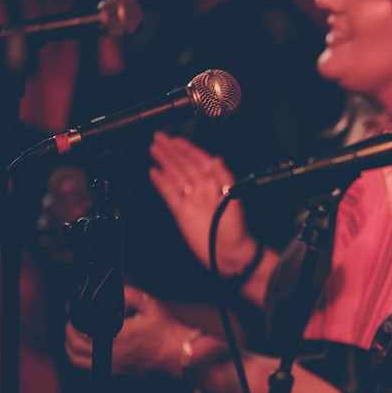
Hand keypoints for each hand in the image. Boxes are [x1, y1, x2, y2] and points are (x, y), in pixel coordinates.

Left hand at [64, 284, 190, 376]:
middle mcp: (113, 352)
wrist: (177, 352)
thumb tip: (114, 290)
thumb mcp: (150, 305)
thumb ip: (130, 295)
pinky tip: (81, 356)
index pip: (85, 332)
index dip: (75, 324)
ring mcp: (114, 364)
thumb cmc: (165, 330)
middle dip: (69, 335)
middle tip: (70, 325)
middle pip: (78, 347)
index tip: (75, 316)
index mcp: (120, 334)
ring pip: (80, 362)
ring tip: (70, 340)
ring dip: (70, 350)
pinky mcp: (117, 371)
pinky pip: (91, 372)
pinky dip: (81, 364)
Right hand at [149, 132, 257, 274]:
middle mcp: (202, 189)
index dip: (186, 149)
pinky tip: (154, 173)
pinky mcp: (182, 213)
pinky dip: (161, 183)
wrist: (229, 254)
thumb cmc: (237, 230)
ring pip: (176, 176)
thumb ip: (225, 178)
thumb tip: (216, 159)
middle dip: (172, 151)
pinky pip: (170, 194)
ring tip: (154, 149)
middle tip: (159, 139)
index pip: (198, 160)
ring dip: (165, 162)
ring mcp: (191, 200)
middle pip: (184, 165)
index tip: (175, 139)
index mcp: (215, 183)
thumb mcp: (233, 200)